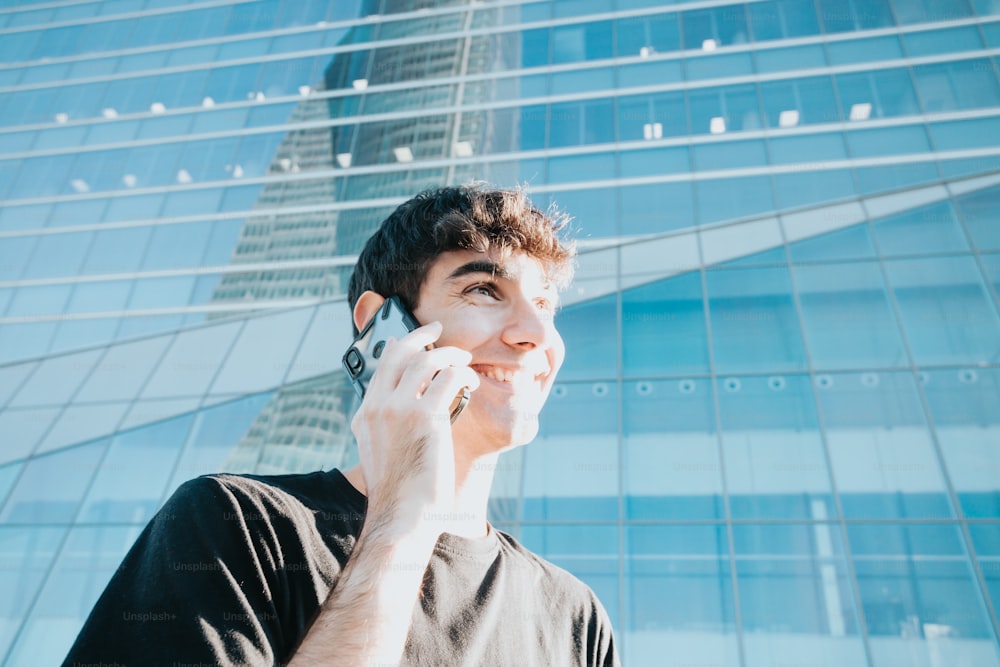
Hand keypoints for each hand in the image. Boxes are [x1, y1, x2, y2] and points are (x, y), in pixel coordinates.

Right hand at [350, 321, 479, 536]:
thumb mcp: (382, 455)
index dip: (399, 347)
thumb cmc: (401, 492)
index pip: (382, 367)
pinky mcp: (426, 416)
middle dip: (422, 335)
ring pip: (427, 360)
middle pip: (401, 353)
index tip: (411, 339)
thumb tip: (402, 402)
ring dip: (450, 354)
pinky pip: (449, 378)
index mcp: (365, 416)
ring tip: (464, 359)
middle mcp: (378, 407)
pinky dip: (464, 373)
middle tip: (438, 329)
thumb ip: (386, 427)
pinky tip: (472, 380)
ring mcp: (399, 409)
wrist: (403, 517)